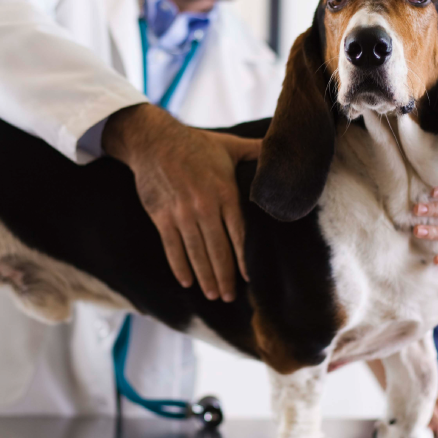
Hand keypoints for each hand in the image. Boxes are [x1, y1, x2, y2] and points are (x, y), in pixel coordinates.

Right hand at [103, 104, 259, 301]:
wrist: (154, 140)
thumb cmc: (196, 144)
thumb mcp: (230, 145)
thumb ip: (257, 152)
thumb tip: (284, 152)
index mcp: (224, 191)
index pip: (238, 232)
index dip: (244, 258)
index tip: (249, 278)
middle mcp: (204, 205)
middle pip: (217, 249)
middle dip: (225, 276)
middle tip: (230, 297)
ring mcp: (181, 212)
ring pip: (196, 252)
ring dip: (205, 276)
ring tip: (213, 295)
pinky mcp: (161, 216)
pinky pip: (172, 247)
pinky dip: (179, 266)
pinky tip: (187, 281)